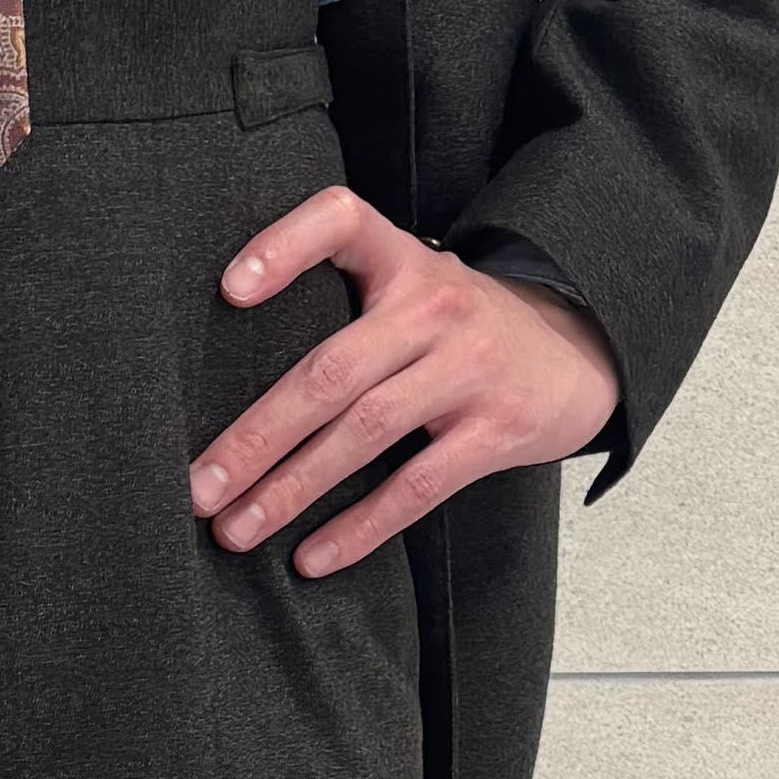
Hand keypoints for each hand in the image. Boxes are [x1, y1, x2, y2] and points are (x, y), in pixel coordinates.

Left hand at [191, 187, 619, 574]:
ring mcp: (469, 368)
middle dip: (254, 436)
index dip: (284, 245)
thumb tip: (225, 384)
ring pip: (363, 432)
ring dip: (290, 489)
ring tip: (234, 530)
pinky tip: (311, 557)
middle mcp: (433, 307)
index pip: (341, 221)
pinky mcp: (499, 430)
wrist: (583, 352)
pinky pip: (417, 486)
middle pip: (329, 370)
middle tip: (195, 487)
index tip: (228, 290)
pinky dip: (359, 526)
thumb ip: (345, 307)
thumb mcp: (413, 288)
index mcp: (402, 260)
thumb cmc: (463, 330)